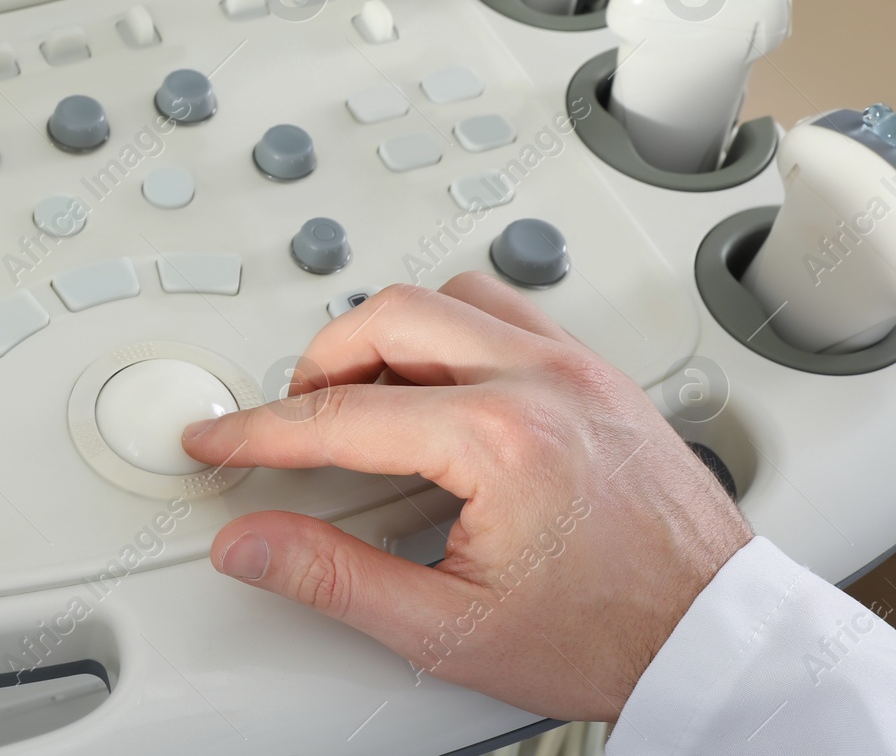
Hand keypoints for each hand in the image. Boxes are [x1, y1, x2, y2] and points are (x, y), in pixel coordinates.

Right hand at [181, 273, 750, 721]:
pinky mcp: (597, 371)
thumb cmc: (608, 637)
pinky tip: (441, 378)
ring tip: (363, 394)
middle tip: (293, 421)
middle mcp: (540, 381)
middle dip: (318, 363)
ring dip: (388, 334)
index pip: (339, 415)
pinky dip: (453, 327)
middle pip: (387, 317)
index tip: (219, 439)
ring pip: (448, 294)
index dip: (258, 430)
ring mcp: (575, 367)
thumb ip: (333, 579)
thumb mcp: (448, 628)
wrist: (712, 637)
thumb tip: (254, 545)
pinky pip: (506, 308)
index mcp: (499, 439)